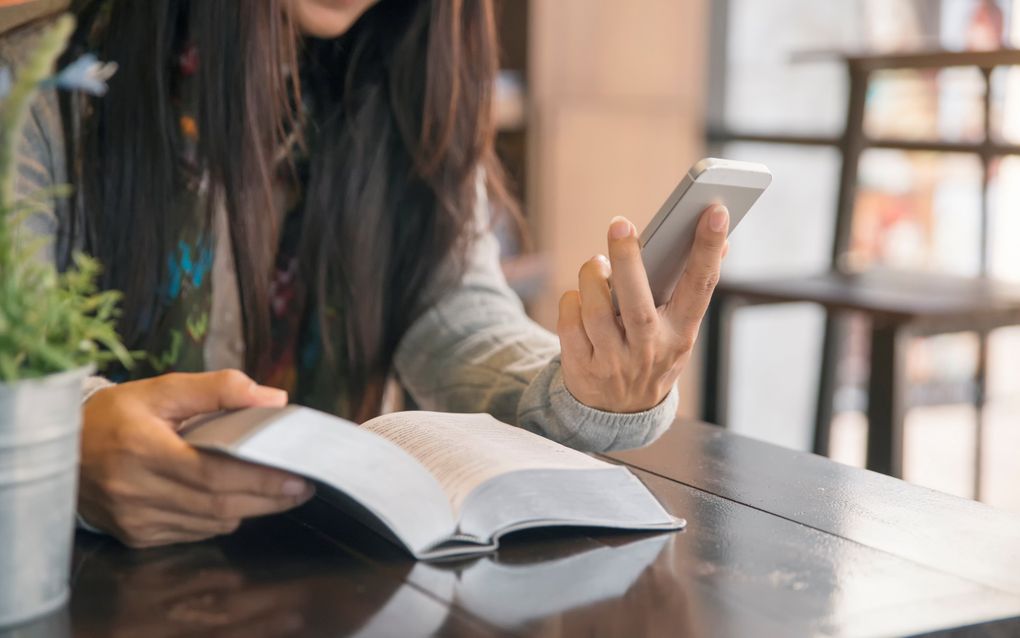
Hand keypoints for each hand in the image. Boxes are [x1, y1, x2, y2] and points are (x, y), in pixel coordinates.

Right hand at [80, 369, 314, 547]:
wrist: (57, 450)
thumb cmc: (116, 415)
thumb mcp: (163, 389)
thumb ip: (220, 389)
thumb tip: (274, 400)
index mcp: (142, 449)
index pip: (214, 473)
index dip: (260, 478)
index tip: (297, 474)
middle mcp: (136, 491)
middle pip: (218, 504)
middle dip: (268, 498)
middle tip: (302, 486)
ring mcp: (134, 519)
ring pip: (210, 523)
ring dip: (250, 509)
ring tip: (280, 492)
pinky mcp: (136, 536)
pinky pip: (193, 532)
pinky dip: (220, 518)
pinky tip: (236, 500)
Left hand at [557, 205, 728, 412]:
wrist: (621, 413)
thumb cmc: (652, 351)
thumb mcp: (679, 328)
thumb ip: (693, 288)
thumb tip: (720, 239)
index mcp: (681, 333)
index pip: (701, 286)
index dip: (708, 249)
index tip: (715, 211)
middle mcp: (649, 350)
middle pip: (637, 303)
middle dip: (627, 261)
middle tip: (620, 224)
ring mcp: (614, 362)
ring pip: (595, 311)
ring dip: (592, 278)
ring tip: (596, 264)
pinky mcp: (582, 368)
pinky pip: (570, 324)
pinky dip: (572, 302)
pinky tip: (580, 298)